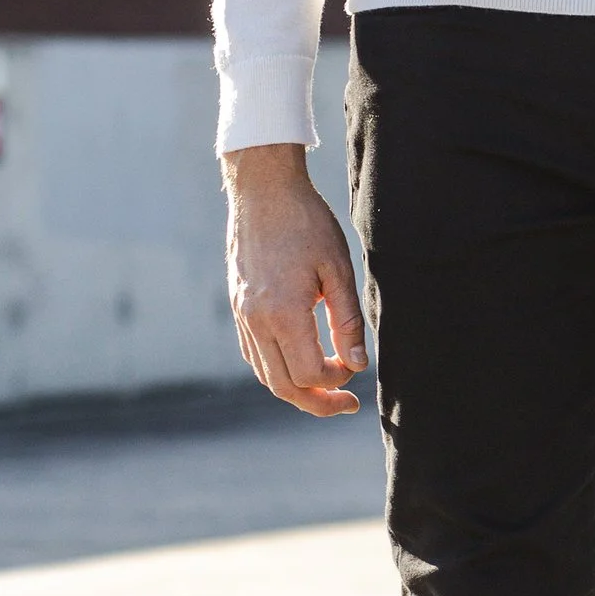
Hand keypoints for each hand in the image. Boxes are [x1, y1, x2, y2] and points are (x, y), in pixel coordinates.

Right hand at [222, 143, 367, 414]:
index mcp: (283, 312)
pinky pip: (253, 355)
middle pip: (283, 386)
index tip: (355, 368)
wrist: (262, 191)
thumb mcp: (338, 269)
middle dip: (317, 402)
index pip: (310, 373)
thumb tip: (357, 365)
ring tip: (326, 388)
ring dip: (296, 390)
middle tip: (347, 404)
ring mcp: (242, 316)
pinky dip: (276, 370)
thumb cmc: (306, 223)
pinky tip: (299, 362)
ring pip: (265, 375)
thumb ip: (347, 320)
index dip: (337, 381)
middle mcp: (256, 321)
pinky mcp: (237, 308)